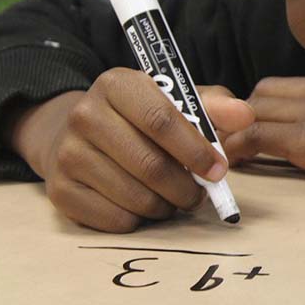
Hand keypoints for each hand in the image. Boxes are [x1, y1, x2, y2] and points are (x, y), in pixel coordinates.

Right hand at [7, 68, 253, 232]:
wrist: (80, 133)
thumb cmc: (141, 117)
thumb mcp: (176, 100)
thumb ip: (213, 106)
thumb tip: (246, 116)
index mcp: (117, 83)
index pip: (162, 120)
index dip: (196, 150)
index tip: (219, 170)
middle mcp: (85, 114)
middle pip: (150, 165)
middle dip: (186, 188)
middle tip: (198, 194)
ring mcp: (67, 153)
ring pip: (136, 198)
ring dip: (165, 206)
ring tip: (171, 197)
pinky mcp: (59, 190)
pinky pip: (115, 220)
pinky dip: (139, 219)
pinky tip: (141, 203)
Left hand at [224, 76, 304, 184]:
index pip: (275, 87)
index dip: (255, 108)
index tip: (248, 129)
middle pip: (260, 95)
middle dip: (242, 118)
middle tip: (237, 144)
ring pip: (252, 111)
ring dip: (237, 131)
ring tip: (230, 154)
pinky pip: (258, 136)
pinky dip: (240, 147)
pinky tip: (236, 162)